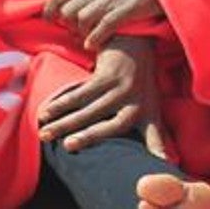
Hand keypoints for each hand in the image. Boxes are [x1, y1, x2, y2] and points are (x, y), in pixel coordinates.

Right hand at [37, 35, 167, 156]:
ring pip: (88, 107)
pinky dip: (61, 102)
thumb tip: (165, 163)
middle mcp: (135, 101)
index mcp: (148, 113)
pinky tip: (45, 111)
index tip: (156, 164)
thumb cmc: (142, 86)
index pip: (152, 135)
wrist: (136, 45)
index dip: (155, 150)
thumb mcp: (152, 108)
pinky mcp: (105, 75)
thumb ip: (155, 136)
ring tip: (45, 133)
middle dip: (89, 135)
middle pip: (110, 123)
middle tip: (68, 146)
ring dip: (64, 120)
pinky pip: (80, 92)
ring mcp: (120, 87)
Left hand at [45, 0, 162, 49]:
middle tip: (72, 29)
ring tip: (85, 35)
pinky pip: (104, 26)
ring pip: (84, 19)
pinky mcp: (131, 7)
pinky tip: (93, 43)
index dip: (50, 11)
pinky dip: (95, 38)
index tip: (50, 19)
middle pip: (69, 10)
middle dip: (68, 23)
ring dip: (81, 32)